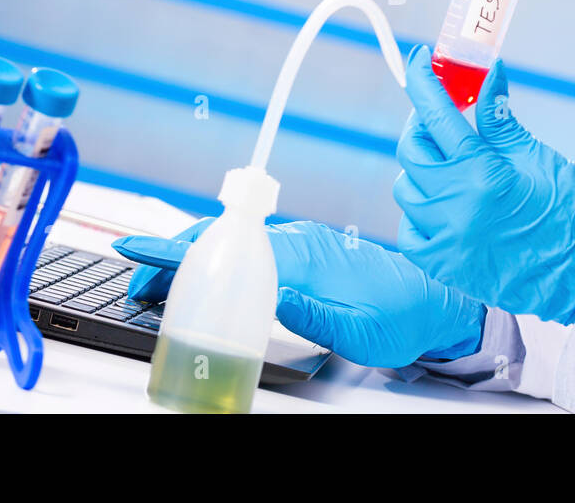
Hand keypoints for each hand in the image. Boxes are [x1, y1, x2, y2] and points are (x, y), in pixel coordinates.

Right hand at [112, 219, 485, 367]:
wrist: (439, 300)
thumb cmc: (403, 318)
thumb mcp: (361, 331)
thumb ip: (315, 315)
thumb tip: (270, 297)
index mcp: (305, 258)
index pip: (228, 250)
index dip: (176, 249)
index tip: (135, 249)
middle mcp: (299, 242)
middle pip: (221, 242)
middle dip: (172, 259)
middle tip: (138, 287)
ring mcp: (303, 244)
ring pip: (235, 246)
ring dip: (196, 261)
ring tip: (162, 286)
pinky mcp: (309, 252)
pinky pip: (254, 250)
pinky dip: (222, 260)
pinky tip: (212, 277)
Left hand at [393, 45, 574, 323]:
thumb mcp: (538, 157)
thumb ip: (499, 119)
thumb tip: (488, 72)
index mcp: (482, 174)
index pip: (435, 115)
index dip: (421, 80)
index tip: (418, 61)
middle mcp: (455, 208)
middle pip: (412, 151)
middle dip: (422, 126)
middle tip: (441, 117)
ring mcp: (447, 242)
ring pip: (406, 190)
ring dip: (421, 170)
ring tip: (450, 164)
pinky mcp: (446, 269)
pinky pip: (409, 232)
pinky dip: (419, 213)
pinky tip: (443, 204)